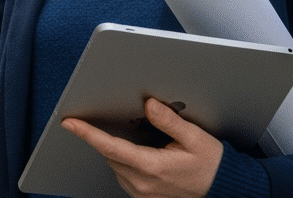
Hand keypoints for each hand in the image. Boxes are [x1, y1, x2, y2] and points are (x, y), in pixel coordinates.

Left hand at [62, 97, 222, 197]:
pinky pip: (124, 176)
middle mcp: (143, 183)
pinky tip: (143, 156)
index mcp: (152, 166)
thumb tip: (149, 104)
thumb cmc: (211, 165)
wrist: (222, 189)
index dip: (88, 134)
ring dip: (119, 151)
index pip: (110, 147)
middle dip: (107, 136)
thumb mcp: (195, 137)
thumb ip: (169, 121)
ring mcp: (142, 193)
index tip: (70, 123)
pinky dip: (126, 162)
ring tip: (142, 142)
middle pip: (111, 154)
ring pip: (116, 165)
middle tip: (115, 122)